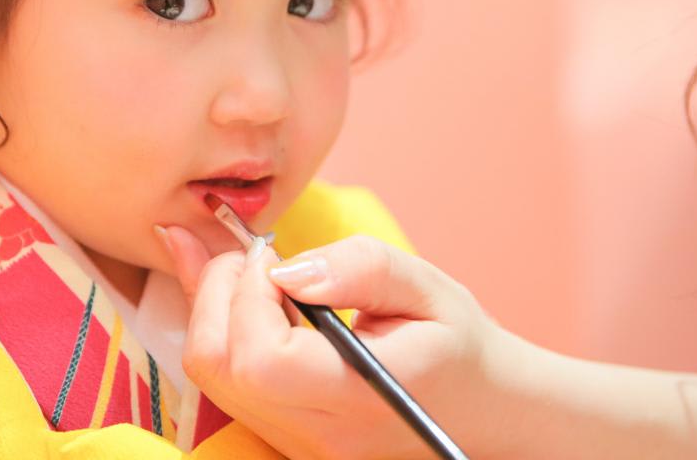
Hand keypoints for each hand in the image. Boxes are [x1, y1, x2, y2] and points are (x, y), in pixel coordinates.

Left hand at [158, 228, 527, 458]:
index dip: (247, 294)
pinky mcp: (288, 440)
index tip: (273, 256)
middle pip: (218, 369)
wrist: (484, 408)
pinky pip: (227, 388)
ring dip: (216, 314)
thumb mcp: (425, 286)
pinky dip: (224, 337)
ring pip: (212, 380)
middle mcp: (323, 435)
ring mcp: (302, 445)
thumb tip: (286, 269)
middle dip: (216, 295)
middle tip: (255, 258)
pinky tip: (252, 304)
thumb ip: (357, 268)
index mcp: (362, 395)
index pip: (261, 359)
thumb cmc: (458, 344)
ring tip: (259, 278)